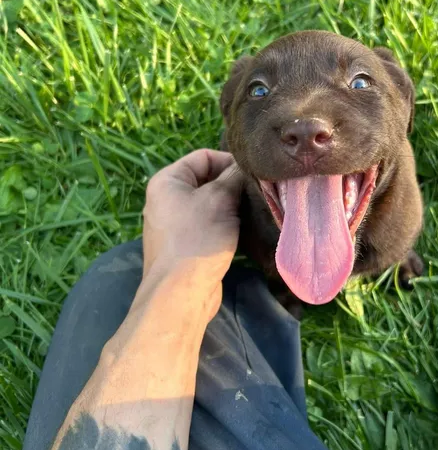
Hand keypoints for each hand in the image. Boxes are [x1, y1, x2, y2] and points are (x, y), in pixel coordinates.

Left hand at [141, 149, 242, 312]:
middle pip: (207, 180)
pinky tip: (247, 230)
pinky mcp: (186, 244)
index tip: (253, 175)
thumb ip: (235, 177)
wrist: (181, 292)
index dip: (230, 162)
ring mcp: (175, 224)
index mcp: (167, 181)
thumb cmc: (198, 238)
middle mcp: (167, 199)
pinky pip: (209, 225)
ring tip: (255, 211)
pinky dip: (226, 225)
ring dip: (232, 207)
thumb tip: (247, 167)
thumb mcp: (220, 199)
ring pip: (211, 204)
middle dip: (233, 185)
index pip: (204, 157)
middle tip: (258, 193)